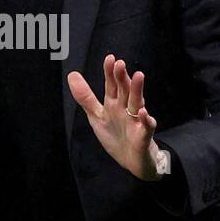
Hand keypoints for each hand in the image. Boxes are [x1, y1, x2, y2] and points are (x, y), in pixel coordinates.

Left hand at [67, 54, 166, 180]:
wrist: (132, 162)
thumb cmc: (116, 136)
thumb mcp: (96, 116)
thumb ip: (85, 97)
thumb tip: (72, 74)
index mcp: (114, 104)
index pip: (112, 85)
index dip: (110, 73)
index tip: (110, 58)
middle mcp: (126, 109)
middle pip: (125, 91)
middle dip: (122, 78)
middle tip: (120, 64)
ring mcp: (136, 122)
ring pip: (137, 104)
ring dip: (137, 91)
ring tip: (138, 76)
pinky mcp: (143, 137)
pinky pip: (146, 128)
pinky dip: (146, 121)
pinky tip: (143, 113)